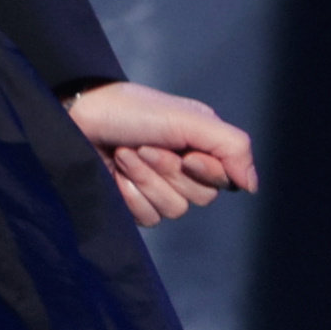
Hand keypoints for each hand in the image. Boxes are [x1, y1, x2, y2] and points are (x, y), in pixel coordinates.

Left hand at [67, 80, 259, 226]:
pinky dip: (130, 195)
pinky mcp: (133, 203)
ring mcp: (157, 188)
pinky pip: (148, 219)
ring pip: (173, 211)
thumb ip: (231, 147)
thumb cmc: (132, 111)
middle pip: (200, 198)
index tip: (188, 156)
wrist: (79, 115)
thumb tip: (251, 185)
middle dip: (168, 172)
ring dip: (145, 180)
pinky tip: (115, 174)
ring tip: (125, 155)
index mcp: (201, 146)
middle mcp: (183, 170)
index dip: (206, 172)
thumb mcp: (189, 119)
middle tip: (144, 146)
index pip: (225, 179)